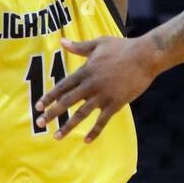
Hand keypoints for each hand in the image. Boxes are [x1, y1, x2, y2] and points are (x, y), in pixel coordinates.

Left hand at [36, 34, 160, 141]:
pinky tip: (86, 141)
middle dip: (52, 113)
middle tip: (39, 123)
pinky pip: (102, 121)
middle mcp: (91, 85)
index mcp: (85, 72)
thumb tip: (62, 41)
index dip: (49, 97)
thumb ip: (79, 47)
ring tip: (57, 137)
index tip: (38, 106)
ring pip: (81, 114)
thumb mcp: (98, 43)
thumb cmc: (122, 47)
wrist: (145, 56)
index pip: (62, 86)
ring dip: (68, 126)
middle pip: (67, 102)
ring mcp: (103, 96)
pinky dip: (94, 132)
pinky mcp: (116, 103)